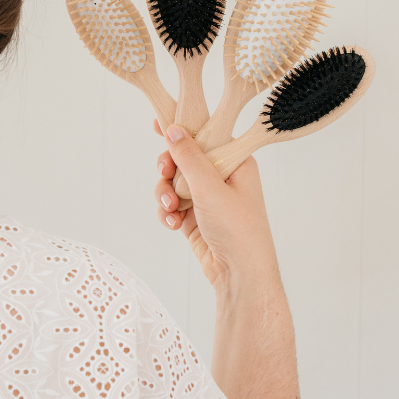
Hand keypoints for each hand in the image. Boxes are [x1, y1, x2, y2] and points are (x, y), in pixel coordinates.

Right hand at [153, 119, 281, 290]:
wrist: (240, 274)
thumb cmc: (237, 229)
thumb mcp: (210, 186)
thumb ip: (189, 156)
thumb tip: (173, 128)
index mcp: (234, 161)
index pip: (205, 135)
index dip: (182, 130)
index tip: (159, 125)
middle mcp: (221, 176)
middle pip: (183, 159)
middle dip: (169, 170)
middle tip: (164, 174)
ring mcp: (207, 197)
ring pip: (173, 182)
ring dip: (165, 194)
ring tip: (170, 208)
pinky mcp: (194, 215)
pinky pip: (172, 204)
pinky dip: (167, 212)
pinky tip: (172, 223)